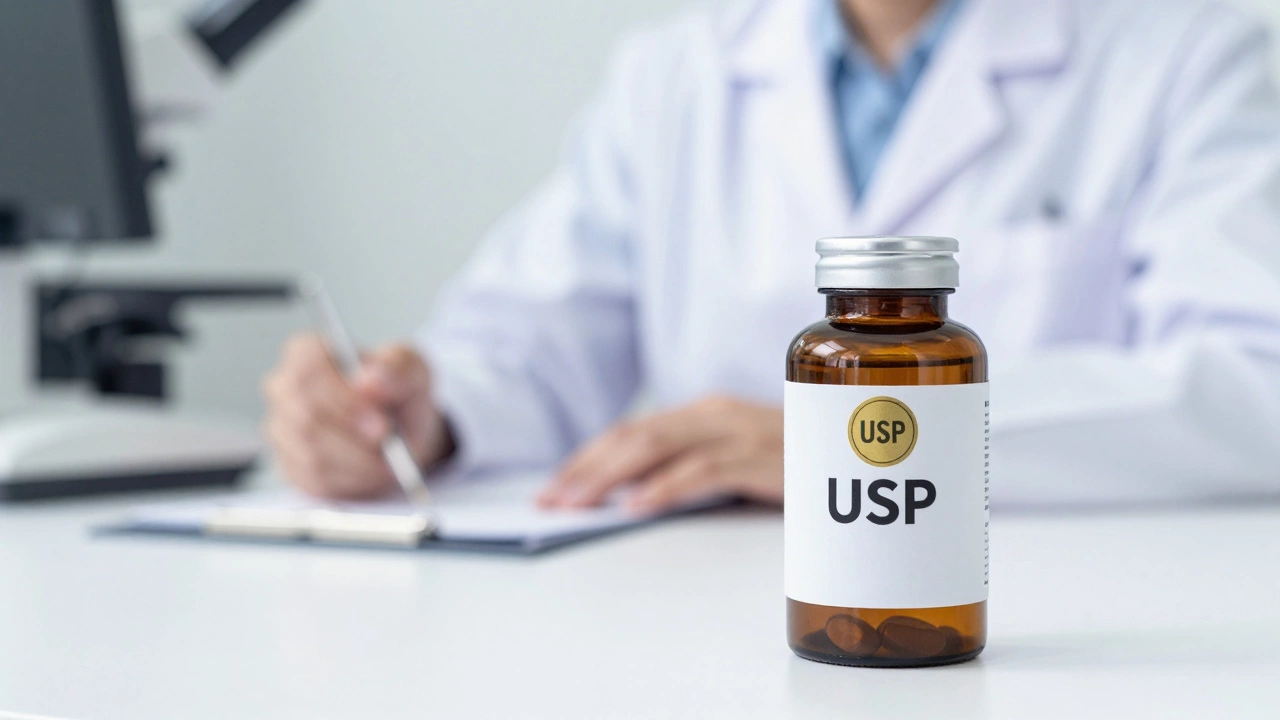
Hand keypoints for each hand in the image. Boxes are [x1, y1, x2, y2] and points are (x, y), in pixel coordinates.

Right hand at [261, 335, 452, 498]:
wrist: (400, 432)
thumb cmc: (399, 392)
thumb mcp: (412, 369)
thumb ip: (397, 367)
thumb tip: (369, 382)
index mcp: (307, 353)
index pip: (308, 369)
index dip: (342, 397)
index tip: (379, 418)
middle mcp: (285, 388)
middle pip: (306, 416)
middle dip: (353, 435)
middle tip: (387, 441)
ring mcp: (283, 429)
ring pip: (312, 453)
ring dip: (359, 462)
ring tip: (388, 459)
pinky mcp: (291, 466)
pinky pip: (315, 480)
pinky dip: (353, 479)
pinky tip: (372, 470)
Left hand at [537, 396, 782, 511]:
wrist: (870, 457)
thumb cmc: (800, 468)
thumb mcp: (739, 465)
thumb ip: (692, 472)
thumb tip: (628, 502)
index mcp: (706, 414)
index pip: (632, 432)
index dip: (586, 458)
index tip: (551, 489)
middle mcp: (718, 414)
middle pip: (636, 436)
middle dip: (585, 469)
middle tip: (548, 501)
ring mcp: (743, 432)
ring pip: (659, 447)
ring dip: (610, 476)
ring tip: (576, 505)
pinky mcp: (767, 458)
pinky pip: (707, 470)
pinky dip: (666, 487)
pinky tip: (637, 506)